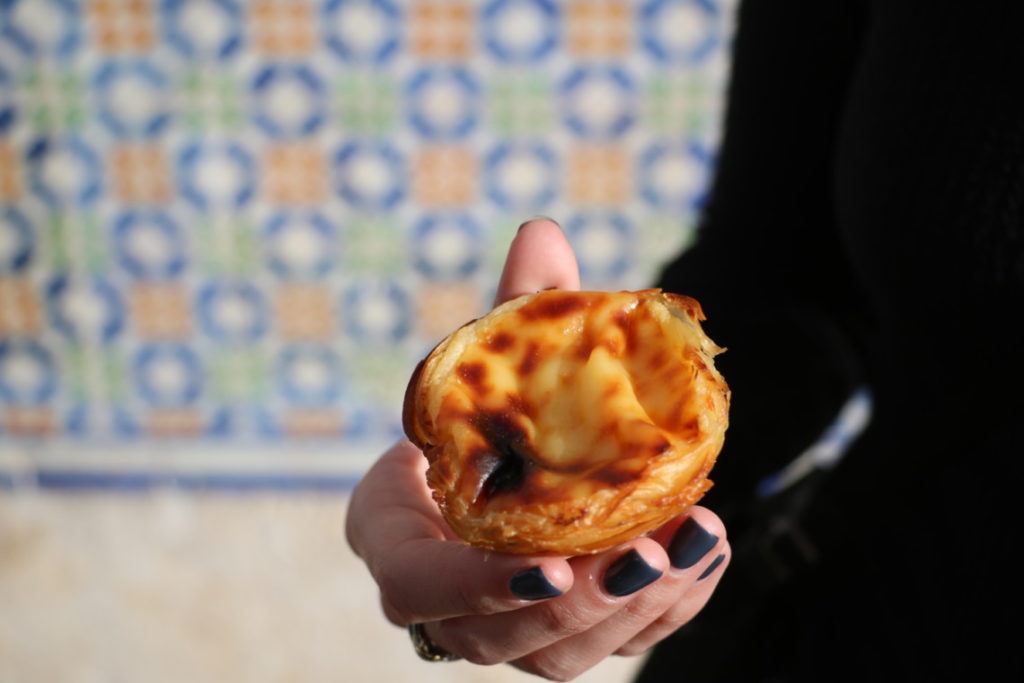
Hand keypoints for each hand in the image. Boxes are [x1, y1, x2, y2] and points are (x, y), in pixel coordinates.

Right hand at [346, 218, 730, 680]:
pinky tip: (706, 552)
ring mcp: (509, 629)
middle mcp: (451, 606)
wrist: (482, 475)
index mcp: (402, 544)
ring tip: (695, 543)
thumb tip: (543, 230)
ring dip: (636, 608)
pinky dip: (665, 608)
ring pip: (565, 652)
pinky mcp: (564, 634)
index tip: (550, 562)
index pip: (420, 589)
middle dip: (584, 604)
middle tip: (649, 551)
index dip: (477, 587)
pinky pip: (614, 643)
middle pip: (507, 637)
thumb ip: (510, 313)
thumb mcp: (484, 369)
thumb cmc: (473, 420)